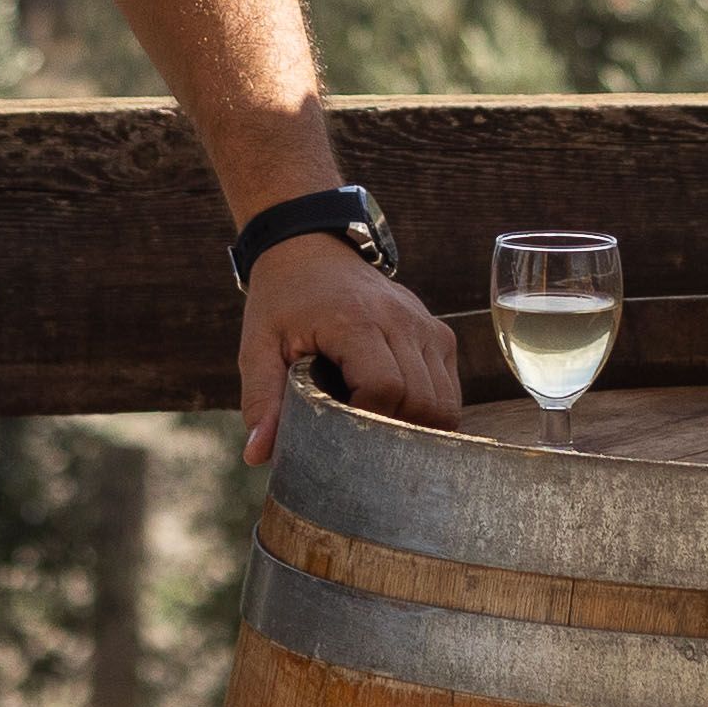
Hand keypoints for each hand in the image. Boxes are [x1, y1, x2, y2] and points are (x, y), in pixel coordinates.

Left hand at [237, 235, 459, 463]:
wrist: (311, 250)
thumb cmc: (283, 302)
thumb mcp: (258, 347)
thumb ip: (262, 399)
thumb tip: (257, 456)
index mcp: (355, 320)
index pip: (385, 388)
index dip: (369, 423)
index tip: (343, 437)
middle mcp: (400, 319)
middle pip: (421, 401)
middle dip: (395, 435)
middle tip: (362, 444)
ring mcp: (425, 324)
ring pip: (444, 400)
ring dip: (417, 426)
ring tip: (379, 428)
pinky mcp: (438, 332)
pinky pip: (450, 388)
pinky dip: (430, 409)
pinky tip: (397, 411)